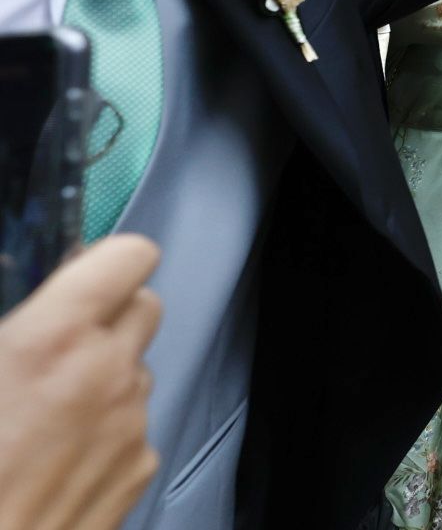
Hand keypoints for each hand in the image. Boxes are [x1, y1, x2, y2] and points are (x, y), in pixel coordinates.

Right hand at [0, 235, 161, 529]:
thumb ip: (12, 328)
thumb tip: (27, 317)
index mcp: (55, 337)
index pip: (130, 257)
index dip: (108, 262)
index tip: (81, 276)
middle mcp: (108, 371)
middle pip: (145, 307)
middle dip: (111, 314)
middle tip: (61, 342)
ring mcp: (132, 420)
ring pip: (136, 369)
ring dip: (105, 376)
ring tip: (44, 413)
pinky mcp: (141, 466)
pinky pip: (135, 424)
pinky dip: (106, 429)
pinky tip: (58, 458)